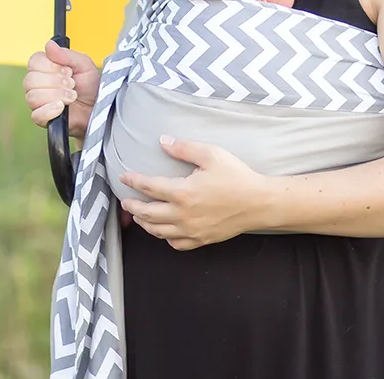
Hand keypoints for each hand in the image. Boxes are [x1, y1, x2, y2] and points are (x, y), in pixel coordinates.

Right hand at [22, 39, 100, 139]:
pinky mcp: (42, 119)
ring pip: (33, 96)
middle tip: (72, 84)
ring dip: (56, 95)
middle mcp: (37, 84)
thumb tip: (49, 45)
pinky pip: (36, 115)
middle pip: (30, 80)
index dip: (50, 66)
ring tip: (72, 96)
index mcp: (44, 68)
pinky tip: (62, 107)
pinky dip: (50, 110)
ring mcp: (38, 103)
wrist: (99, 108)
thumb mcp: (84, 65)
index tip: (68, 70)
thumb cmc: (90, 86)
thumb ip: (67, 55)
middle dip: (55, 81)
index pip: (34, 62)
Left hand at [118, 136, 271, 249]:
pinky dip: (165, 238)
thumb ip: (184, 148)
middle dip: (132, 207)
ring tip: (139, 216)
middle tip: (125, 202)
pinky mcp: (202, 240)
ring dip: (144, 224)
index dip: (133, 181)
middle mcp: (182, 214)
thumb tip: (163, 141)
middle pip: (147, 213)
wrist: (259, 203)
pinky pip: (176, 244)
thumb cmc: (237, 177)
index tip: (124, 177)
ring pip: (158, 231)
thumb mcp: (211, 154)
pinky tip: (164, 231)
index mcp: (182, 192)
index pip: (149, 186)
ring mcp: (191, 230)